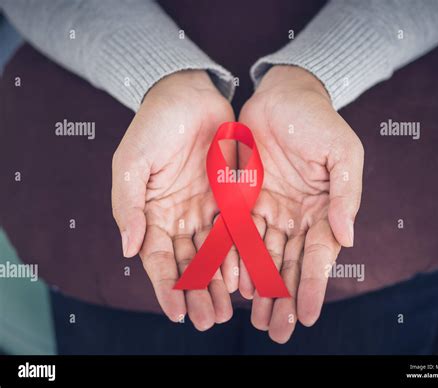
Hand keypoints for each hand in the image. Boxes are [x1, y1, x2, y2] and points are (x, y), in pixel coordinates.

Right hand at [112, 70, 236, 330]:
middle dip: (197, 293)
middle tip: (207, 321)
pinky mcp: (230, 197)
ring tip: (228, 311)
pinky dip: (240, 254)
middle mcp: (179, 216)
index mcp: (152, 213)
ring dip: (219, 282)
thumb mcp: (131, 163)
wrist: (187, 95)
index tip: (176, 314)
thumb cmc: (153, 126)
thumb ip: (128, 207)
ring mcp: (206, 208)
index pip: (158, 259)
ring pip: (214, 253)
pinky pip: (237, 230)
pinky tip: (245, 277)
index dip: (166, 287)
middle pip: (188, 263)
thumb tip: (130, 250)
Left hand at [238, 65, 363, 342]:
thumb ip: (346, 195)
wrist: (281, 95)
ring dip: (259, 288)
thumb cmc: (318, 121)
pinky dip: (235, 259)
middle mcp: (296, 215)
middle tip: (277, 331)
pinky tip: (232, 284)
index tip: (309, 316)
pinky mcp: (242, 199)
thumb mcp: (343, 153)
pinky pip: (237, 234)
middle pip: (289, 264)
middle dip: (284, 298)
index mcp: (323, 209)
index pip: (318, 255)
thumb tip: (346, 238)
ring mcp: (268, 209)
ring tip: (255, 318)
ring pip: (262, 256)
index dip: (314, 286)